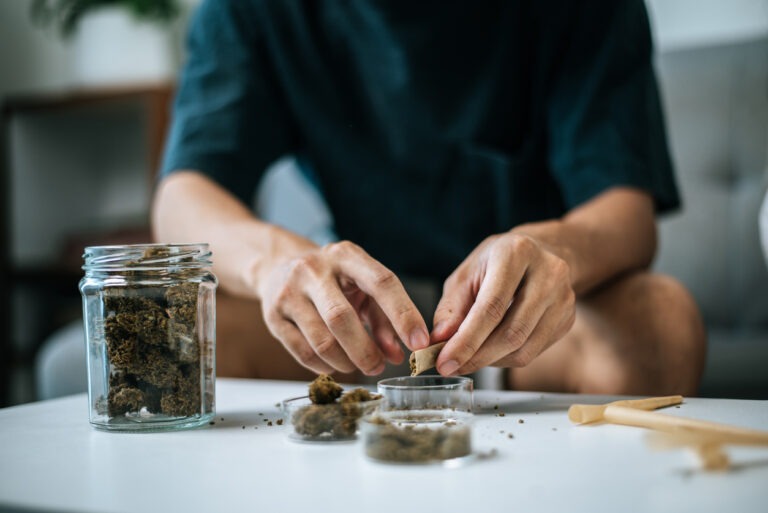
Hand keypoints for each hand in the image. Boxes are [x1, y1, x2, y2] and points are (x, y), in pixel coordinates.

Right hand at [256, 235, 429, 375]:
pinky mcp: (272, 315)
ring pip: (321, 341)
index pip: (381, 282)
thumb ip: (383, 318)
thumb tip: (396, 355)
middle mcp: (314, 269)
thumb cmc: (333, 280)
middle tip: (379, 368)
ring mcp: (289, 291)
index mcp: (346, 255)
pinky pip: (302, 352)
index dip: (403, 315)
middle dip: (366, 351)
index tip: (419, 342)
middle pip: (342, 318)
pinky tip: (335, 365)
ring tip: (358, 366)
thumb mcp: (361, 287)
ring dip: (346, 362)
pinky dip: (324, 366)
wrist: (279, 266)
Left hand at [431, 231, 575, 375]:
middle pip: (511, 332)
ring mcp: (564, 297)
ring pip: (524, 348)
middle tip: (451, 367)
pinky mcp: (568, 318)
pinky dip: (506, 359)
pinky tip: (491, 349)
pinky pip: (533, 352)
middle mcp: (548, 273)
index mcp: (516, 253)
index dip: (466, 341)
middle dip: (477, 357)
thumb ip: (450, 308)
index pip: (491, 308)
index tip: (444, 362)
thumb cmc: (495, 263)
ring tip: (468, 357)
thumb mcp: (466, 275)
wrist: (538, 252)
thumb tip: (440, 341)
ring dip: (490, 361)